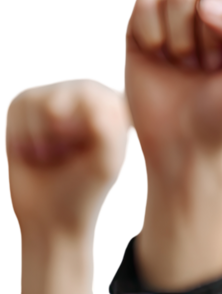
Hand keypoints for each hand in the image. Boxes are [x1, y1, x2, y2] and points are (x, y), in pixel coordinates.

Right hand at [6, 77, 131, 293]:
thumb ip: (106, 129)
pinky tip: (34, 150)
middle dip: (59, 131)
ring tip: (53, 154)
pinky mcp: (30, 102)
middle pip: (66, 91)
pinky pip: (19, 102)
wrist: (50, 212)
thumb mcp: (105, 163)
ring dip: (40, 135)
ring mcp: (60, 94)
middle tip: (66, 156)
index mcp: (118, 106)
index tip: (84, 154)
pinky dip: (21, 132)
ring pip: (39, 98)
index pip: (97, 97)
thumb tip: (89, 102)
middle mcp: (92, 93)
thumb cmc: (85, 187)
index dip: (82, 130)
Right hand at [125, 0, 221, 161]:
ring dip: (183, 35)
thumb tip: (207, 4)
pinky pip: (146, 1)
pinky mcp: (147, 20)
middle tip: (213, 67)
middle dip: (214, 31)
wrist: (182, 144)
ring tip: (189, 65)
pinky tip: (159, 57)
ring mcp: (184, 12)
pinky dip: (152, 32)